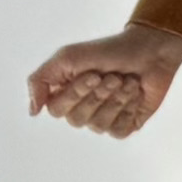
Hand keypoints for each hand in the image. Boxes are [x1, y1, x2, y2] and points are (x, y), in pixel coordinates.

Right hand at [24, 24, 181, 139]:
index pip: (57, 110)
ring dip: (116, 99)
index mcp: (64, 94)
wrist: (149, 50)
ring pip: (98, 126)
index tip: (93, 73)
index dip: (76, 93)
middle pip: (77, 120)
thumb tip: (32, 112)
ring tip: (126, 81)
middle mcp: (81, 110)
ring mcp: (103, 120)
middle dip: (98, 95)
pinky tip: (135, 94)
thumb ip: (40, 80)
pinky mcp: (124, 125)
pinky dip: (128, 109)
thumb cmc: (108, 50)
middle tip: (113, 76)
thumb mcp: (68, 57)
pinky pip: (118, 131)